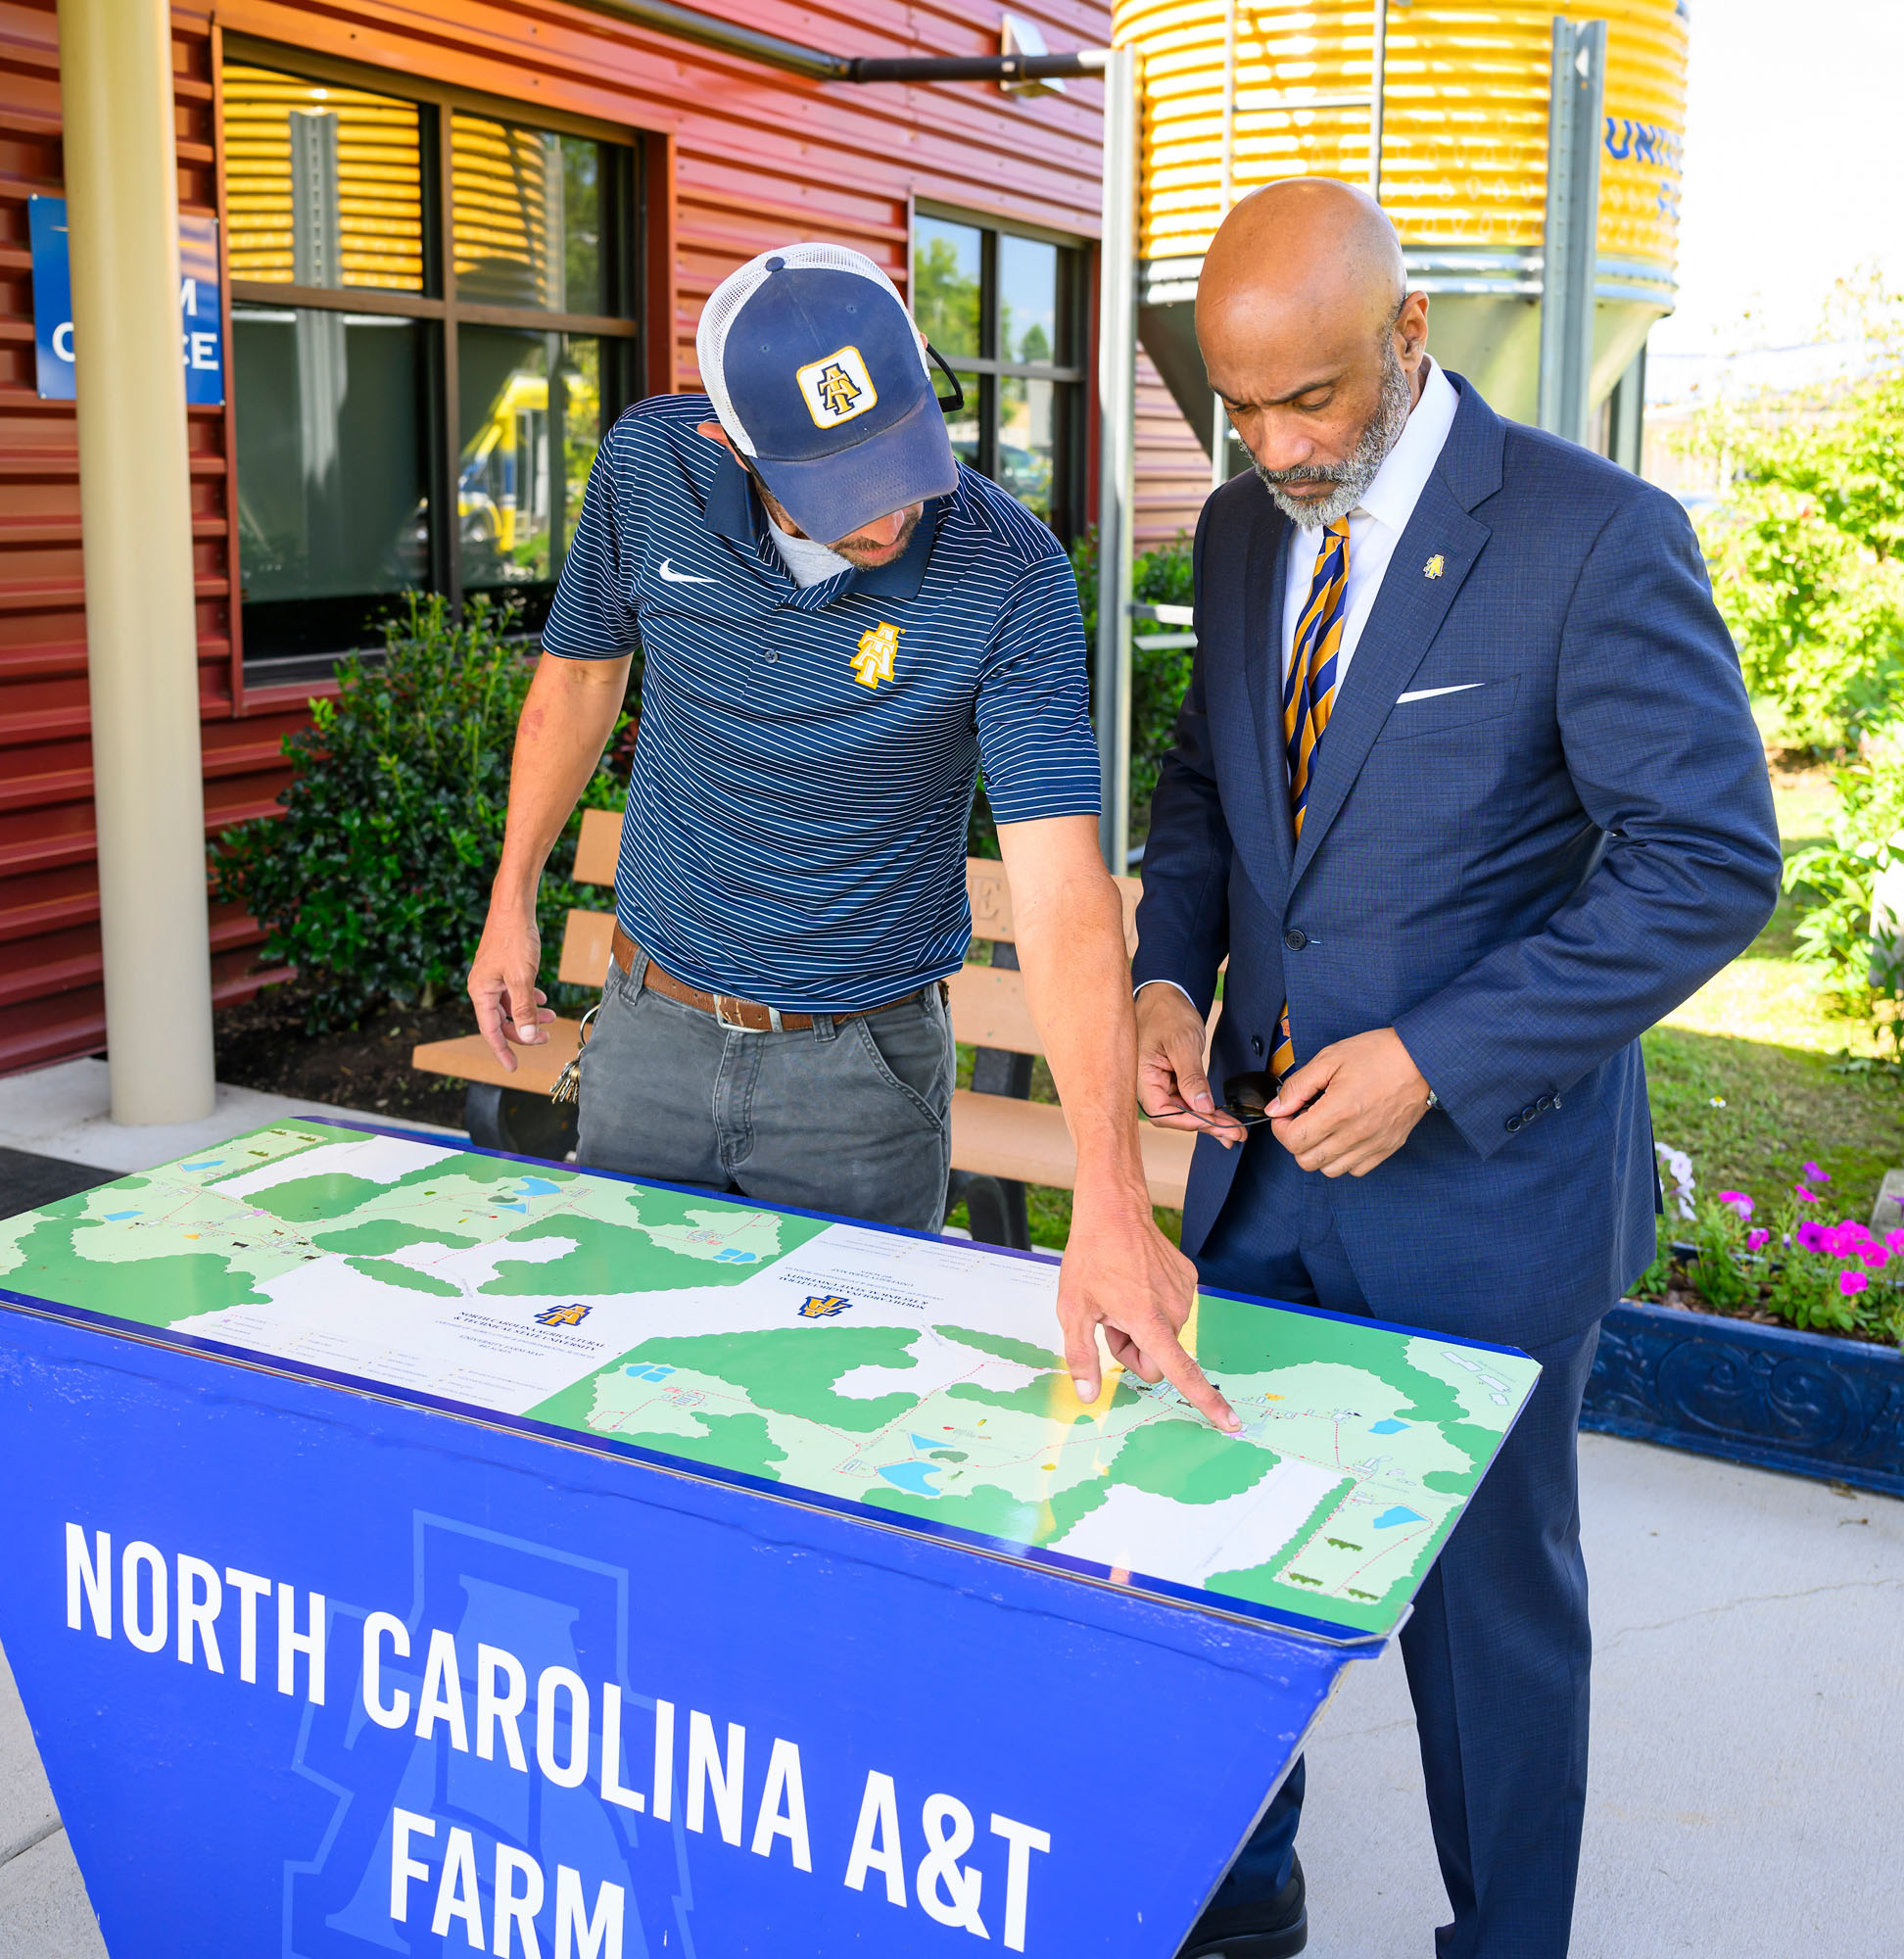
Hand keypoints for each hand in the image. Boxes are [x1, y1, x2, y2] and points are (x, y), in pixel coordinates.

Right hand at [467, 903, 555, 1070]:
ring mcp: (493, 978)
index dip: (503, 1051)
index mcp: (481, 992)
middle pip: (502, 1022)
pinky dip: (528, 999)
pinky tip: (542, 998)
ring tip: (551, 1018)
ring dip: (530, 1015)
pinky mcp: (502, 969)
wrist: (514, 907)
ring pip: (511, 1007)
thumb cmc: (514, 939)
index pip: (491, 1031)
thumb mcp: (523, 977)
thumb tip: (526, 1036)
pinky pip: (514, 993)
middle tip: (546, 1038)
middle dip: (524, 1031)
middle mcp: (483, 987)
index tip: (513, 1067)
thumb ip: (524, 1008)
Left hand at [1056, 1185, 1238, 1432]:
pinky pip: (1172, 1309)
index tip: (1230, 1423)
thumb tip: (1089, 1395)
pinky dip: (1153, 1305)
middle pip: (1159, 1358)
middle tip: (1110, 1321)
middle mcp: (1174, 1310)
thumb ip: (1082, 1357)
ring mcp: (1184, 1292)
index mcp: (1148, 1322)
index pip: (1181, 1371)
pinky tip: (1136, 1281)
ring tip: (1120, 1296)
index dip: (1206, 1401)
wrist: (1114, 1211)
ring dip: (1143, 1326)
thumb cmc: (1091, 1258)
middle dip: (1135, 1350)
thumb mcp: (1073, 1310)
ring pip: (1165, 1334)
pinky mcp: (1189, 1278)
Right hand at [1135, 983, 1246, 1146]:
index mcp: (1143, 1077)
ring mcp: (1161, 1084)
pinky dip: (1207, 1110)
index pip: (1161, 1112)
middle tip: (1235, 1134)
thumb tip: (1202, 1107)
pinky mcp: (1173, 1081)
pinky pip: (1189, 1101)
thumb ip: (1191, 1077)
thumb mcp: (1182, 1043)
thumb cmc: (1167, 1013)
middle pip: (1176, 1117)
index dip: (1188, 1120)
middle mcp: (1149, 1085)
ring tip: (1235, 1131)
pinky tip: (1223, 1121)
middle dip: (1206, 1126)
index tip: (1213, 1120)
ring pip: (1185, 1112)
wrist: (1167, 997)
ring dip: (1210, 1121)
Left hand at [1270, 1028, 1432, 1176]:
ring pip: (1330, 1170)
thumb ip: (1298, 1086)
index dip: (1281, 1128)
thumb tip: (1277, 1108)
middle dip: (1296, 1141)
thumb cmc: (1378, 1054)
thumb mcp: (1330, 1058)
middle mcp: (1355, 1134)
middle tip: (1303, 1120)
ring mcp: (1373, 1145)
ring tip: (1324, 1128)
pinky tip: (1344, 1136)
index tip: (1286, 1114)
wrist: (1422, 1059)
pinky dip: (1344, 1159)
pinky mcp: (1387, 1148)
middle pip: (1307, 1161)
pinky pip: (1356, 1170)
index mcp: (1338, 1111)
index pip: (1293, 1141)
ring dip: (1319, 1152)